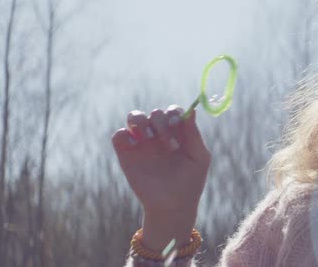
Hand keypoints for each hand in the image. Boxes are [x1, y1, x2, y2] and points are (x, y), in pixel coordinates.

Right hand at [112, 105, 210, 249]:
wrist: (172, 207)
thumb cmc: (190, 182)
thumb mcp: (199, 158)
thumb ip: (194, 135)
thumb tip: (192, 111)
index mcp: (177, 133)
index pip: (173, 111)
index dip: (174, 113)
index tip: (176, 123)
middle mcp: (159, 135)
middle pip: (155, 113)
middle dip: (161, 122)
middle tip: (169, 144)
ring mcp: (142, 143)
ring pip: (134, 116)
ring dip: (141, 122)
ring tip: (150, 139)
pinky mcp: (126, 154)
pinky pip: (119, 135)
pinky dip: (124, 135)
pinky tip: (135, 146)